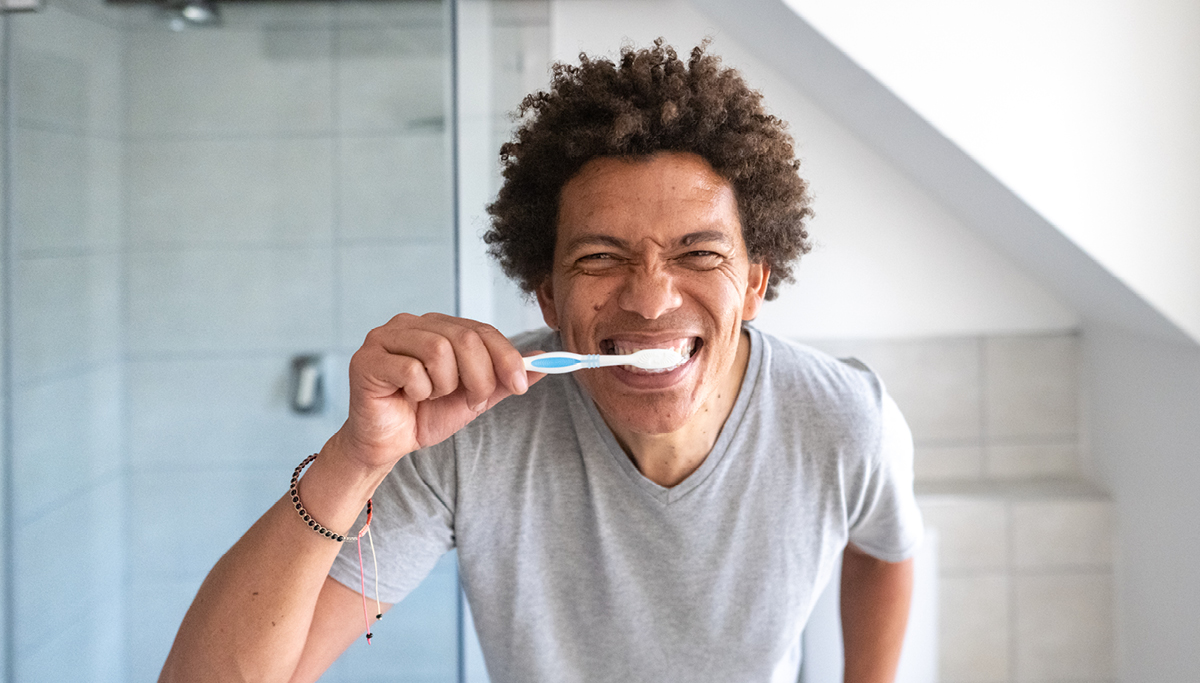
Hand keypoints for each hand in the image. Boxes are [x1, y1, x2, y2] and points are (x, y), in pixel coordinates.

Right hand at [331, 312, 542, 471]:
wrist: (387, 444)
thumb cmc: (425, 416)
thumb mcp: (474, 397)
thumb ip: (503, 379)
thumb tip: (544, 362)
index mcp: (437, 326)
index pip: (481, 330)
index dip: (506, 356)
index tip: (520, 385)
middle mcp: (410, 323)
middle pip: (464, 338)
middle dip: (478, 377)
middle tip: (471, 400)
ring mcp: (385, 338)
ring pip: (438, 351)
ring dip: (444, 386)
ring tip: (432, 397)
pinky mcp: (367, 360)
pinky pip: (410, 370)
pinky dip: (419, 391)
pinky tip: (410, 397)